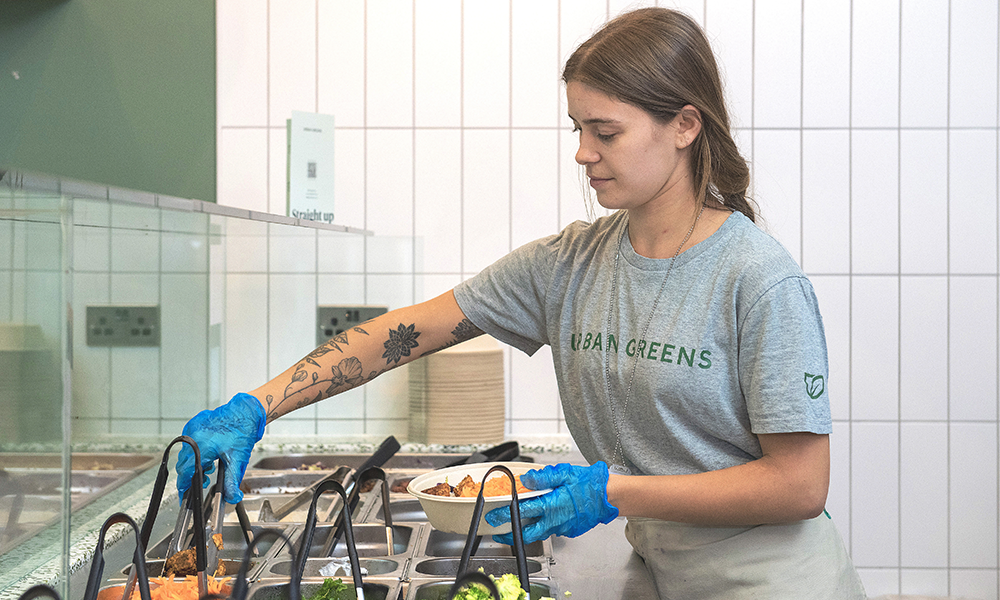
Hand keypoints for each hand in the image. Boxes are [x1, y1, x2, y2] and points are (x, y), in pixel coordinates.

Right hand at [175, 392, 265, 503]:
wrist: (247, 412)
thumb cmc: (242, 432)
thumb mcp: (238, 460)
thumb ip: (232, 481)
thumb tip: (232, 497)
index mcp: (201, 447)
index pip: (185, 472)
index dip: (184, 486)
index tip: (184, 495)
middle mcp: (193, 436)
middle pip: (183, 464)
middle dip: (192, 475)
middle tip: (205, 479)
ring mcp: (192, 428)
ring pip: (185, 453)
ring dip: (194, 462)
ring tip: (210, 465)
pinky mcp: (194, 423)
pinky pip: (189, 442)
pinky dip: (195, 450)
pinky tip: (209, 452)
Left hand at [485, 461, 617, 544]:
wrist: (609, 497)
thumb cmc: (589, 484)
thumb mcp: (564, 473)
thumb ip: (542, 477)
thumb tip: (526, 479)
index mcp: (551, 505)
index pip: (520, 512)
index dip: (504, 515)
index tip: (493, 516)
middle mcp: (555, 520)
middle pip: (526, 534)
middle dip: (510, 534)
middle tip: (500, 532)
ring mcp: (562, 528)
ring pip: (539, 533)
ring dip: (526, 530)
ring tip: (517, 524)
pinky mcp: (569, 530)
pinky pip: (552, 530)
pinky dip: (543, 526)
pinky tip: (543, 517)